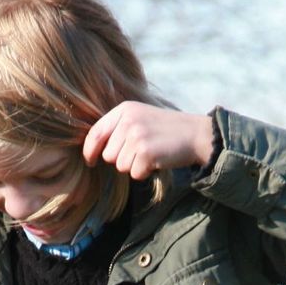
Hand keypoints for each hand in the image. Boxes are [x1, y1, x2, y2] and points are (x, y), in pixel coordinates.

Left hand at [82, 102, 215, 179]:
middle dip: (123, 159)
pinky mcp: (146, 152)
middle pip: (108, 155)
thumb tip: (95, 149)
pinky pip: (135, 174)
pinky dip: (145, 173)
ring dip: (135, 166)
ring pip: (120, 166)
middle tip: (143, 151)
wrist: (196, 134)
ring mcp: (136, 136)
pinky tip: (157, 160)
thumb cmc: (166, 130)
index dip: (89, 150)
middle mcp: (128, 121)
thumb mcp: (140, 118)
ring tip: (152, 153)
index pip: (95, 133)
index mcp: (124, 110)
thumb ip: (118, 128)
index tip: (90, 161)